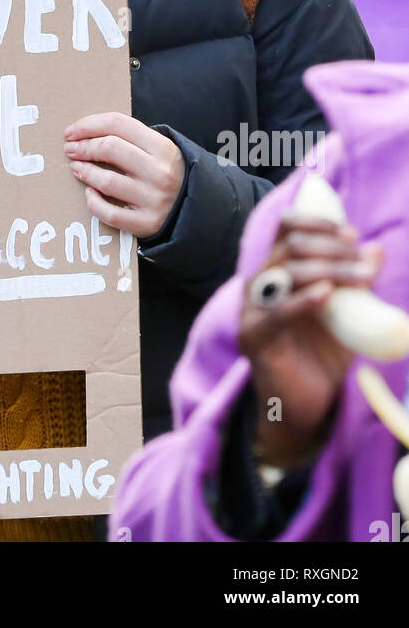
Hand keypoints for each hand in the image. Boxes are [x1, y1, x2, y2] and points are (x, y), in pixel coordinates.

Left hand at [64, 112, 184, 239]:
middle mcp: (160, 172)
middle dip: (83, 147)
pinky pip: (110, 213)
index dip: (89, 125)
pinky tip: (89, 193)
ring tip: (76, 168)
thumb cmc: (167, 173)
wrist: (196, 210)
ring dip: (84, 172)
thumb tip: (87, 132)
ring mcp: (154, 199)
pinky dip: (93, 202)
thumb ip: (131, 138)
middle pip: (110, 148)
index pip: (118, 124)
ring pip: (106, 181)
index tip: (71, 131)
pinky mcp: (147, 224)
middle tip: (70, 149)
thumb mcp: (159, 150)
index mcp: (163, 147)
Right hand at [239, 212, 383, 467]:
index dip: (315, 222)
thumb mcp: (345, 313)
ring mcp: (252, 309)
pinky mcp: (254, 336)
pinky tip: (328, 294)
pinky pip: (278, 312)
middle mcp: (259, 283)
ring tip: (362, 277)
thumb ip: (356, 283)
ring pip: (285, 272)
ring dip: (329, 270)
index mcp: (276, 270)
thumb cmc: (321, 355)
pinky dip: (304, 300)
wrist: (305, 405)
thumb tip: (375, 249)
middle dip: (331, 247)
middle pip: (289, 247)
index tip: (350, 233)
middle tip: (361, 257)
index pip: (284, 229)